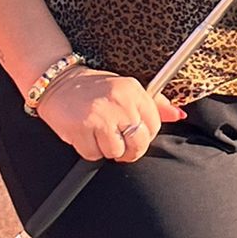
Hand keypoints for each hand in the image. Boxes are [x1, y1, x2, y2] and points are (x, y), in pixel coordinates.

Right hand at [36, 67, 183, 161]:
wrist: (58, 82)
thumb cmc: (95, 89)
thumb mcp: (127, 89)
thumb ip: (154, 104)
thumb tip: (178, 115)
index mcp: (134, 90)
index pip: (154, 125)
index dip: (145, 136)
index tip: (134, 134)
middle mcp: (120, 102)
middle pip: (139, 144)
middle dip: (129, 150)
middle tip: (118, 142)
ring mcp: (100, 115)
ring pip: (115, 152)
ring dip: (106, 149)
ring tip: (98, 133)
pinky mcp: (81, 128)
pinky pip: (93, 155)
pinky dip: (88, 150)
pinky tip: (85, 134)